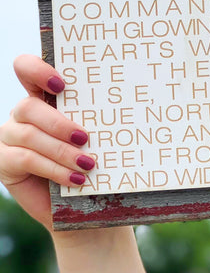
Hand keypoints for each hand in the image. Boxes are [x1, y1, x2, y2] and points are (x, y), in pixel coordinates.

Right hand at [0, 55, 92, 231]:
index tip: (61, 84)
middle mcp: (24, 115)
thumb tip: (134, 106)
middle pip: (28, 106)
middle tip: (85, 138)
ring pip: (27, 134)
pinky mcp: (5, 162)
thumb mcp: (101, 140)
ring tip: (88, 165)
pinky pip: (24, 159)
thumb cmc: (98, 165)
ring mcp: (10, 137)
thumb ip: (101, 121)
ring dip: (60, 150)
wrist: (86, 203)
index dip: (37, 69)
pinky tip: (76, 180)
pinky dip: (53, 169)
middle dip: (58, 123)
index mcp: (46, 99)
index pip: (28, 70)